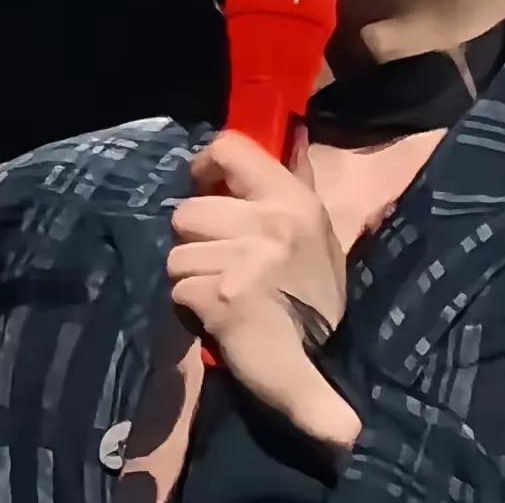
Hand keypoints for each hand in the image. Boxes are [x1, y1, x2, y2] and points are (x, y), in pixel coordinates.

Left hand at [167, 129, 360, 450]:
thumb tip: (287, 135)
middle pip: (188, 212)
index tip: (208, 190)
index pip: (229, 148)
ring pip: (178, 255)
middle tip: (220, 262)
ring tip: (221, 293)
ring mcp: (246, 261)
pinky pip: (180, 290)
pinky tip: (218, 318)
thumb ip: (290, 188)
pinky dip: (191, 308)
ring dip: (191, 277)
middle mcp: (271, 223)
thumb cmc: (314, 298)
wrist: (326, 369)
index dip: (205, 167)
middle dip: (195, 240)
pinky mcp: (224, 299)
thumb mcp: (315, 234)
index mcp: (294, 200)